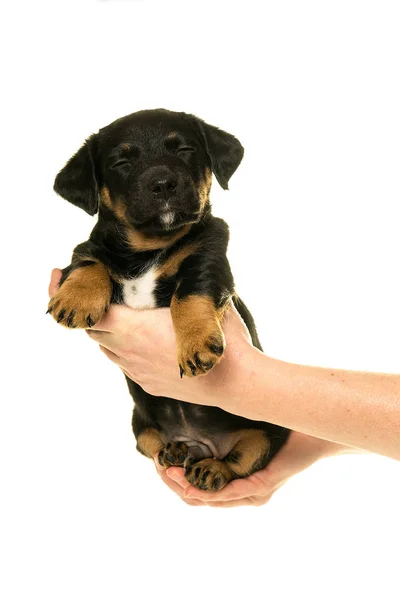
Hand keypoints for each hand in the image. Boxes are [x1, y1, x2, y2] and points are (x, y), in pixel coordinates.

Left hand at [48, 268, 253, 406]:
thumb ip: (174, 286)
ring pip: (106, 348)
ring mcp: (136, 371)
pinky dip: (123, 347)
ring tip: (123, 314)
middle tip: (99, 291)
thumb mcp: (196, 300)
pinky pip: (124, 363)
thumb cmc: (219, 336)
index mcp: (134, 328)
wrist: (235, 381)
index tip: (57, 275)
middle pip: (93, 329)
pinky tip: (143, 339)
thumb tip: (167, 267)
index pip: (87, 311)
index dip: (66, 293)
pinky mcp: (147, 384)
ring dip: (108, 330)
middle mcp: (127, 351)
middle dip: (91, 309)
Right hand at [154, 432, 348, 506]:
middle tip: (157, 465)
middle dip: (173, 483)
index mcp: (234, 479)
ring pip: (208, 498)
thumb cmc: (280, 426)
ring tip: (166, 471)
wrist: (311, 428)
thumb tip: (199, 400)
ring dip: (184, 486)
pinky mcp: (261, 485)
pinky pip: (230, 492)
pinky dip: (207, 491)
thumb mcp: (243, 426)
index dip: (174, 477)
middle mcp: (241, 492)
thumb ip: (221, 423)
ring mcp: (251, 491)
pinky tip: (190, 484)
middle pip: (196, 497)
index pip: (197, 487)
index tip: (158, 459)